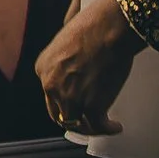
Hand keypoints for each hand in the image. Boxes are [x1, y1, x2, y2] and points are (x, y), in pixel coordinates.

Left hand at [37, 0, 143, 136]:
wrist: (107, 30)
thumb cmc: (92, 28)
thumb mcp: (66, 43)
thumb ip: (66, 59)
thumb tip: (79, 66)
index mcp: (43, 68)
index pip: (50, 94)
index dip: (65, 101)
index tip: (78, 103)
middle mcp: (50, 85)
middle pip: (59, 112)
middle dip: (74, 119)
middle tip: (89, 120)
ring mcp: (69, 98)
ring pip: (75, 124)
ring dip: (90, 127)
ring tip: (104, 125)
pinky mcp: (91, 106)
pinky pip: (97, 126)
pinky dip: (107, 129)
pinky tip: (115, 126)